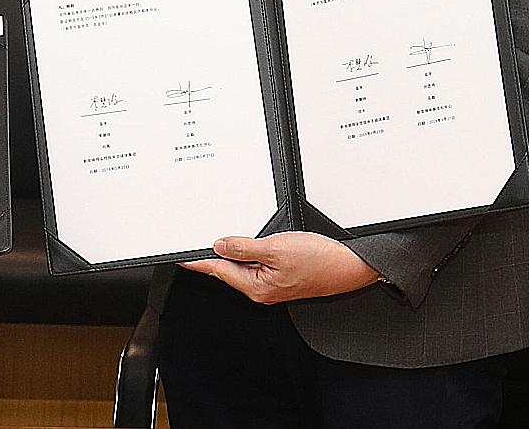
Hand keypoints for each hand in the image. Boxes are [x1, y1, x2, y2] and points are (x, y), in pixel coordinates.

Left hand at [180, 232, 378, 303]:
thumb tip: (220, 246)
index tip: (179, 257)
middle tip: (194, 240)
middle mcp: (262, 289)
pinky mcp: (282, 276)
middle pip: (228, 269)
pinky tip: (246, 243)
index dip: (197, 262)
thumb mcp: (276, 248)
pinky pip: (257, 264)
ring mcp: (272, 284)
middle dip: (212, 255)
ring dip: (231, 252)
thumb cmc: (320, 260)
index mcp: (257, 287)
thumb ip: (244, 247)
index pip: (218, 271)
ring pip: (243, 266)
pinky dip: (248, 252)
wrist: (349, 265)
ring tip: (218, 239)